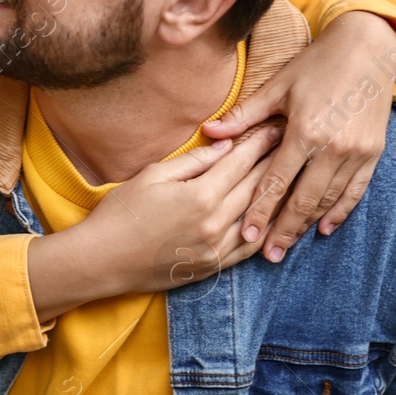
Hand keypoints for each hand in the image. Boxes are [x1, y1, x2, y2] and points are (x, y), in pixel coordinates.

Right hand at [28, 124, 282, 320]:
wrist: (102, 261)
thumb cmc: (120, 213)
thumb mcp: (152, 175)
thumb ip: (194, 161)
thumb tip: (225, 147)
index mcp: (200, 196)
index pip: (240, 163)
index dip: (260, 142)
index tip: (276, 126)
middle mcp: (215, 224)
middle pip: (256, 187)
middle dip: (275, 162)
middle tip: (292, 144)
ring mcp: (217, 249)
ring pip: (259, 219)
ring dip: (278, 197)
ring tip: (293, 178)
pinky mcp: (213, 268)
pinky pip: (249, 248)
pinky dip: (266, 231)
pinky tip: (275, 218)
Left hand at [201, 11, 395, 261]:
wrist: (369, 49)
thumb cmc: (316, 64)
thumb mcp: (278, 85)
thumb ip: (245, 114)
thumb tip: (209, 131)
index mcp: (305, 130)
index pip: (277, 181)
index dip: (261, 211)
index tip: (247, 236)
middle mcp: (333, 146)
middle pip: (304, 200)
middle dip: (283, 230)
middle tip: (267, 255)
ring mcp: (357, 152)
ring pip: (328, 199)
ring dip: (307, 225)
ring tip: (287, 246)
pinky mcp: (373, 153)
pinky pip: (356, 191)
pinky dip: (340, 211)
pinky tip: (324, 228)